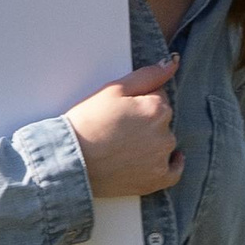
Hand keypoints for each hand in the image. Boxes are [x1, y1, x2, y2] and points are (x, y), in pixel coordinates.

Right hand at [67, 58, 181, 197]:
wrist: (70, 161)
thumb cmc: (87, 123)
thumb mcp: (113, 90)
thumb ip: (146, 75)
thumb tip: (171, 63)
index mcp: (157, 108)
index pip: (158, 97)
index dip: (139, 101)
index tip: (122, 110)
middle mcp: (165, 133)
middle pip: (162, 120)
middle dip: (146, 121)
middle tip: (120, 128)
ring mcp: (161, 159)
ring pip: (165, 143)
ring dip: (152, 142)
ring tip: (124, 146)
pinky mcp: (156, 180)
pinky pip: (174, 171)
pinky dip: (169, 165)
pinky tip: (158, 160)